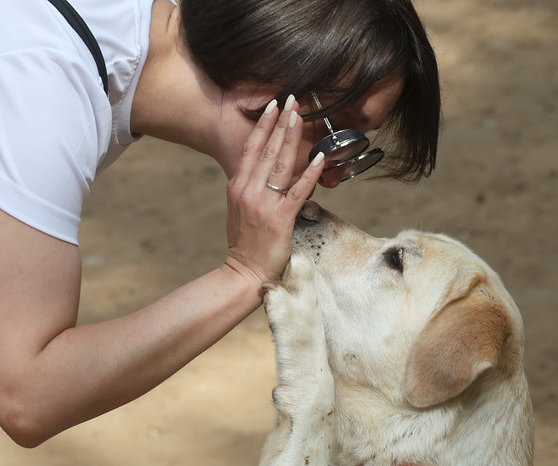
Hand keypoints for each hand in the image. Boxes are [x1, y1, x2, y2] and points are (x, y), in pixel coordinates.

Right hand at [223, 95, 324, 283]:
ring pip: (281, 164)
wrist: (243, 273)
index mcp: (237, 187)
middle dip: (280, 123)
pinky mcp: (281, 218)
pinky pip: (298, 190)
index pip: (251, 149)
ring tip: (301, 117)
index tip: (272, 107)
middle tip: (292, 101)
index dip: (262, 126)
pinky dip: (310, 173)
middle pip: (267, 150)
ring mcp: (264, 204)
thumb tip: (258, 172)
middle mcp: (248, 191)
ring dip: (292, 138)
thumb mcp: (237, 209)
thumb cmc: (244, 243)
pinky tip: (320, 158)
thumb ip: (246, 189)